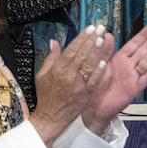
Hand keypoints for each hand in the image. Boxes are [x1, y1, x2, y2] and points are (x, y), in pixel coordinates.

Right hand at [30, 27, 109, 143]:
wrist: (50, 118)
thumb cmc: (46, 97)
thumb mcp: (42, 75)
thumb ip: (50, 57)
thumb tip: (54, 42)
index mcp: (57, 69)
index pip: (71, 49)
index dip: (81, 38)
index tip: (89, 28)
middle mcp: (68, 75)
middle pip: (81, 54)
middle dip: (91, 39)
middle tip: (100, 28)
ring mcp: (77, 85)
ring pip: (88, 65)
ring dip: (96, 51)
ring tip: (103, 39)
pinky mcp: (85, 94)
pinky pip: (93, 81)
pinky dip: (98, 71)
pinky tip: (104, 61)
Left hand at [84, 23, 146, 135]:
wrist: (92, 107)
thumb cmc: (93, 85)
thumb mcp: (97, 65)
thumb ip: (103, 51)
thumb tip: (107, 35)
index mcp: (119, 58)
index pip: (134, 43)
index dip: (144, 34)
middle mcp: (128, 66)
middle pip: (144, 50)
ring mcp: (132, 77)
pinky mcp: (134, 89)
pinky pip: (146, 79)